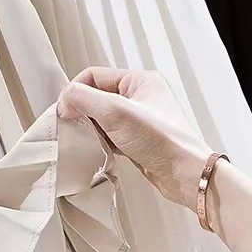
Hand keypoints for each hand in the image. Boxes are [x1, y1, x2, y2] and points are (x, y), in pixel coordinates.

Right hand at [58, 67, 212, 211]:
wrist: (186, 176)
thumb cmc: (161, 140)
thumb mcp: (115, 111)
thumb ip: (83, 98)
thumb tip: (65, 99)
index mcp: (139, 80)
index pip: (94, 76)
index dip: (76, 92)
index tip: (66, 112)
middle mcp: (140, 96)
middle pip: (96, 96)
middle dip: (81, 111)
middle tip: (73, 126)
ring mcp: (139, 119)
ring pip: (101, 117)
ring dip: (90, 128)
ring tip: (88, 140)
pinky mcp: (137, 139)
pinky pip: (109, 134)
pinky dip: (100, 141)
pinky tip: (98, 149)